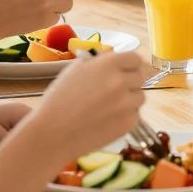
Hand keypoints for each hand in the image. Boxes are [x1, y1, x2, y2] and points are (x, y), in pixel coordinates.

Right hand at [20, 51, 147, 163]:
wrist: (52, 134)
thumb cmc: (59, 100)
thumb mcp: (75, 70)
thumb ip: (99, 62)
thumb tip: (115, 59)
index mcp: (108, 65)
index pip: (135, 58)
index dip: (129, 64)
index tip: (125, 69)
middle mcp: (121, 82)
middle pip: (140, 76)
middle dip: (129, 81)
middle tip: (114, 89)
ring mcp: (126, 104)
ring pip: (139, 96)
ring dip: (129, 99)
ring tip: (107, 106)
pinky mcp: (128, 124)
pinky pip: (135, 115)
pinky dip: (125, 116)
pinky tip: (106, 119)